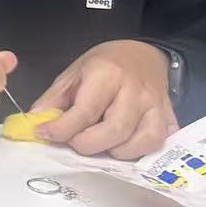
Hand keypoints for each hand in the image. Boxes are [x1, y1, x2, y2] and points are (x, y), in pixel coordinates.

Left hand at [33, 40, 176, 159]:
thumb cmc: (105, 65)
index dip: (62, 129)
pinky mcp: (169, 117)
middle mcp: (136, 91)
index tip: (45, 134)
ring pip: (141, 141)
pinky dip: (138, 151)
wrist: (143, 55)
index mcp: (108, 74)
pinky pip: (157, 144)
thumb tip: (35, 123)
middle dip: (87, 144)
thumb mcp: (74, 73)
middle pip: (114, 131)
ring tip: (99, 142)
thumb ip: (54, 99)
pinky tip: (122, 145)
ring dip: (114, 151)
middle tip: (74, 141)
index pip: (85, 111)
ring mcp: (157, 106)